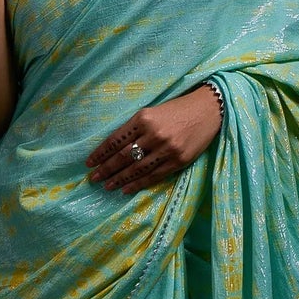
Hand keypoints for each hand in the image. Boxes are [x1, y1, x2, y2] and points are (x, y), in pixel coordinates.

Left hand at [86, 84, 223, 194]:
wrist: (209, 110)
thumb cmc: (177, 109)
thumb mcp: (152, 112)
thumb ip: (135, 128)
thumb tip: (114, 149)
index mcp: (143, 118)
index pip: (115, 140)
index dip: (100, 153)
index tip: (89, 163)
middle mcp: (153, 134)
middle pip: (123, 156)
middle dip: (106, 169)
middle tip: (93, 179)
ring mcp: (166, 149)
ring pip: (137, 169)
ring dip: (119, 179)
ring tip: (107, 186)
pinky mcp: (178, 160)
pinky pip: (154, 176)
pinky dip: (138, 184)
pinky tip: (126, 189)